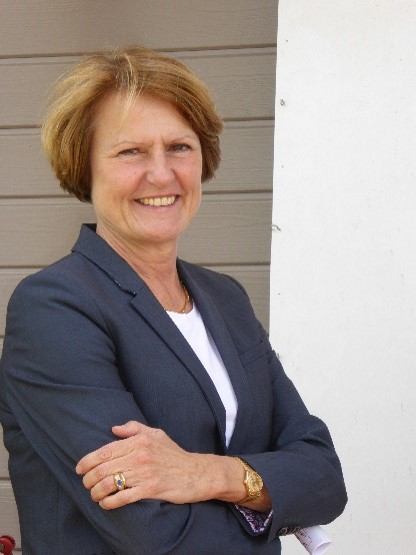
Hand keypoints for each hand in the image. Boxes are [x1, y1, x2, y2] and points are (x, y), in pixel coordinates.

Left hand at [76, 421, 224, 509]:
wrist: (197, 472)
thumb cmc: (174, 454)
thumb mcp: (157, 434)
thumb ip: (134, 429)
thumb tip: (114, 429)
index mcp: (139, 440)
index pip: (105, 451)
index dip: (87, 461)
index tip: (79, 469)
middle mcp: (140, 455)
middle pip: (103, 469)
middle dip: (88, 479)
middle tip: (85, 484)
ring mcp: (145, 473)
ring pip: (110, 484)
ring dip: (96, 492)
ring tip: (94, 495)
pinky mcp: (151, 489)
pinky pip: (123, 498)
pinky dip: (109, 503)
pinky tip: (106, 504)